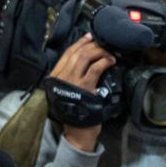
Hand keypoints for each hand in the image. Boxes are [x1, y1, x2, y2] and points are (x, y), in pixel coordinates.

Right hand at [51, 35, 114, 151]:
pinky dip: (104, 61)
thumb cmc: (74, 111)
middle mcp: (61, 76)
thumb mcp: (66, 91)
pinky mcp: (85, 86)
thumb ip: (70, 76)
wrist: (77, 130)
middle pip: (77, 52)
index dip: (79, 43)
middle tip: (102, 43)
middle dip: (91, 44)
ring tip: (108, 52)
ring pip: (86, 56)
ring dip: (99, 51)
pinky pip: (96, 67)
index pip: (67, 53)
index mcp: (55, 76)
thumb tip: (84, 60)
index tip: (89, 37)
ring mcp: (72, 80)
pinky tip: (110, 61)